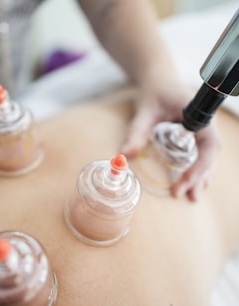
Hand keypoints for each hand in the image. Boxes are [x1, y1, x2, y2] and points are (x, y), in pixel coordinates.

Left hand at [121, 73, 220, 200]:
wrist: (158, 79)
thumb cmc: (154, 91)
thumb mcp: (144, 110)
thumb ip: (136, 131)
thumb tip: (124, 156)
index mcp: (198, 114)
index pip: (209, 144)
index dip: (200, 165)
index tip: (184, 181)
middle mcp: (205, 123)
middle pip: (209, 154)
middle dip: (198, 176)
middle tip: (185, 195)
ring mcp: (202, 128)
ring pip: (207, 156)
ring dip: (200, 176)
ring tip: (192, 196)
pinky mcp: (194, 133)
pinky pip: (200, 153)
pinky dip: (197, 168)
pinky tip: (194, 182)